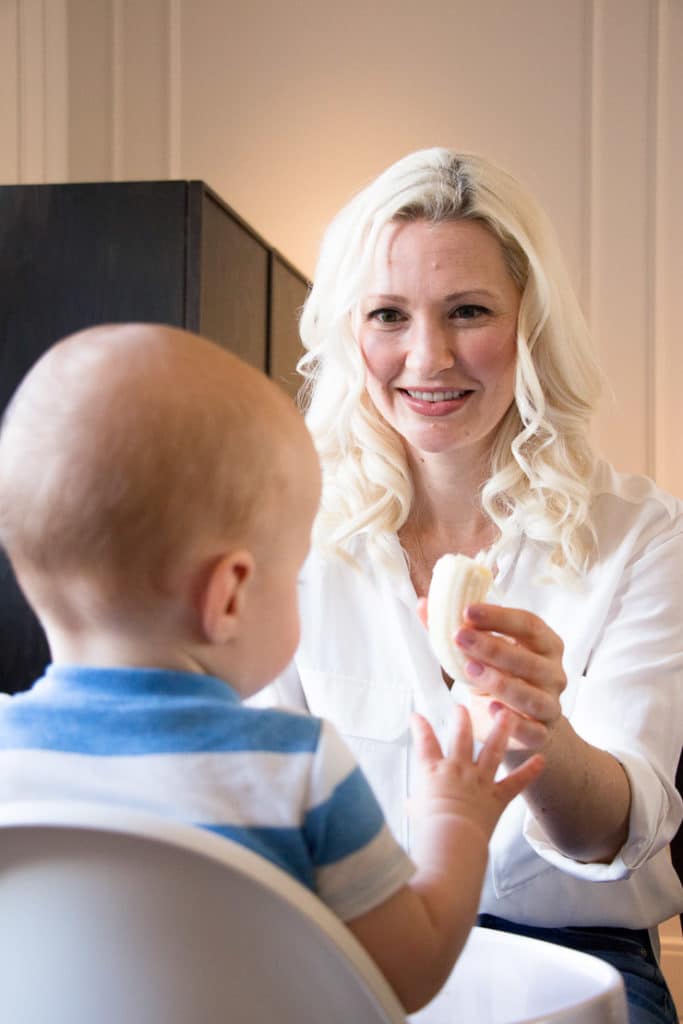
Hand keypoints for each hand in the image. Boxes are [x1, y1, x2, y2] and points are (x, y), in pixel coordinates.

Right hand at [410, 705, 544, 840]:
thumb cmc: (429, 829)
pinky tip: (541, 760)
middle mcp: (457, 769)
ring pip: (492, 749)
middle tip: (462, 707)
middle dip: (462, 719)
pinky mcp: (497, 796)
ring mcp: (479, 780)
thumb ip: (416, 804)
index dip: (420, 727)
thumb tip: (412, 805)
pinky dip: (529, 772)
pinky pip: (516, 782)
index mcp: (433, 772)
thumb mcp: (416, 812)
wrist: (451, 838)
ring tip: (506, 714)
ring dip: (500, 730)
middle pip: (461, 737)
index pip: (424, 743)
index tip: (417, 715)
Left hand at [456, 603, 565, 749]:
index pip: (529, 624)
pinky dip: (514, 723)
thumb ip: (454, 628)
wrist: (513, 721)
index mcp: (545, 644)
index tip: (467, 610)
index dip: (500, 616)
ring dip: (500, 682)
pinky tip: (491, 709)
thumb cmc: (498, 675)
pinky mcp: (541, 734)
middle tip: (459, 637)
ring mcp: (550, 705)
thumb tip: (423, 604)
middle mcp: (554, 673)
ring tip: (470, 669)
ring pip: (531, 696)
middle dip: (492, 647)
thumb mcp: (478, 652)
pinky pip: (532, 730)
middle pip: (528, 659)